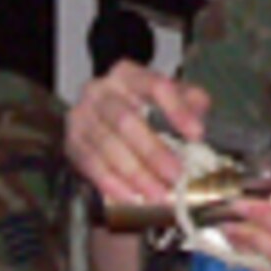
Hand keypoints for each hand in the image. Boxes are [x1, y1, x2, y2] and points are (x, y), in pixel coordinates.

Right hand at [66, 61, 210, 204]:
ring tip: (158, 193)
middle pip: (125, 120)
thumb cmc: (145, 108)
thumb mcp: (171, 97)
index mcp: (128, 74)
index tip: (197, 134)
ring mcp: (81, 116)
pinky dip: (111, 182)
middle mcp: (99, 91)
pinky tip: (131, 196)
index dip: (177, 110)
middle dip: (152, 151)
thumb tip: (198, 128)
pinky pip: (90, 164)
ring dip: (134, 173)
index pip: (155, 86)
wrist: (107, 116)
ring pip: (106, 145)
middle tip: (176, 174)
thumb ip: (190, 104)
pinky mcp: (71, 141)